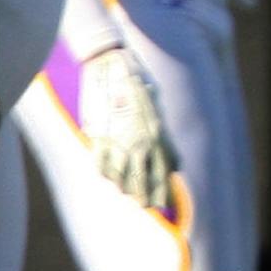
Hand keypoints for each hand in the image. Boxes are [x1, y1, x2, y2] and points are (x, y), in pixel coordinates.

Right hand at [81, 44, 177, 209]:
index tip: (161, 202)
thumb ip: (164, 137)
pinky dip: (105, 173)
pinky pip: (100, 166)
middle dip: (144, 198)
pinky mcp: (97, 137)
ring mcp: (117, 142)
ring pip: (120, 179)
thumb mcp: (158, 109)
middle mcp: (139, 143)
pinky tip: (108, 176)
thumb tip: (173, 162)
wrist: (110, 65)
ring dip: (123, 188)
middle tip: (144, 205)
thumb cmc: (138, 82)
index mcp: (158, 135)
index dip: (161, 192)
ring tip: (126, 192)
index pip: (162, 175)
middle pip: (142, 183)